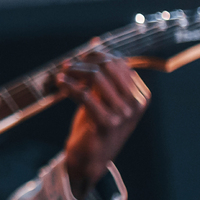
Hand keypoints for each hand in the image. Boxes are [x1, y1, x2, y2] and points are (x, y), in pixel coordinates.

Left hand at [55, 50, 150, 199]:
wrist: (91, 158)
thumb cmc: (95, 124)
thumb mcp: (101, 96)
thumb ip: (102, 72)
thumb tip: (95, 41)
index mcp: (140, 95)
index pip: (120, 63)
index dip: (97, 55)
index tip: (79, 57)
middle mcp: (136, 103)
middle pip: (109, 66)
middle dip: (86, 60)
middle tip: (69, 63)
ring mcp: (124, 114)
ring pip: (97, 78)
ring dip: (75, 71)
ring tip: (62, 72)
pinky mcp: (107, 124)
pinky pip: (85, 95)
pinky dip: (69, 86)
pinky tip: (59, 83)